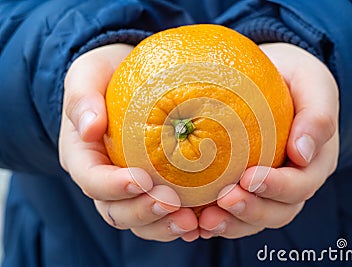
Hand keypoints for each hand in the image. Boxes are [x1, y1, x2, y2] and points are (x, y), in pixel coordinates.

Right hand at [59, 44, 198, 241]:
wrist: (125, 80)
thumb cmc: (106, 76)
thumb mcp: (88, 75)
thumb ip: (83, 98)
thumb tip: (89, 128)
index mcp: (84, 158)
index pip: (92, 180)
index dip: (113, 186)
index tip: (141, 179)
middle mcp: (104, 181)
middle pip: (116, 211)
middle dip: (143, 212)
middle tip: (172, 203)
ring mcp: (129, 189)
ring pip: (140, 221)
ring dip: (163, 225)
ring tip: (191, 221)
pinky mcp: (153, 188)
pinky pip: (164, 214)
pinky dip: (179, 221)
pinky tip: (203, 219)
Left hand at [199, 43, 338, 237]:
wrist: (273, 79)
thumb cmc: (293, 79)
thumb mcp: (312, 83)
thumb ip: (317, 115)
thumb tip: (302, 154)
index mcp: (313, 162)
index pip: (301, 185)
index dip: (277, 187)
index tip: (250, 178)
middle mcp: (292, 182)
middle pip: (278, 211)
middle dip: (251, 210)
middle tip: (223, 200)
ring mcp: (267, 189)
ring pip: (254, 220)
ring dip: (230, 223)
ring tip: (203, 220)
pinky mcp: (243, 189)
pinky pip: (231, 214)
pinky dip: (214, 221)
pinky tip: (192, 221)